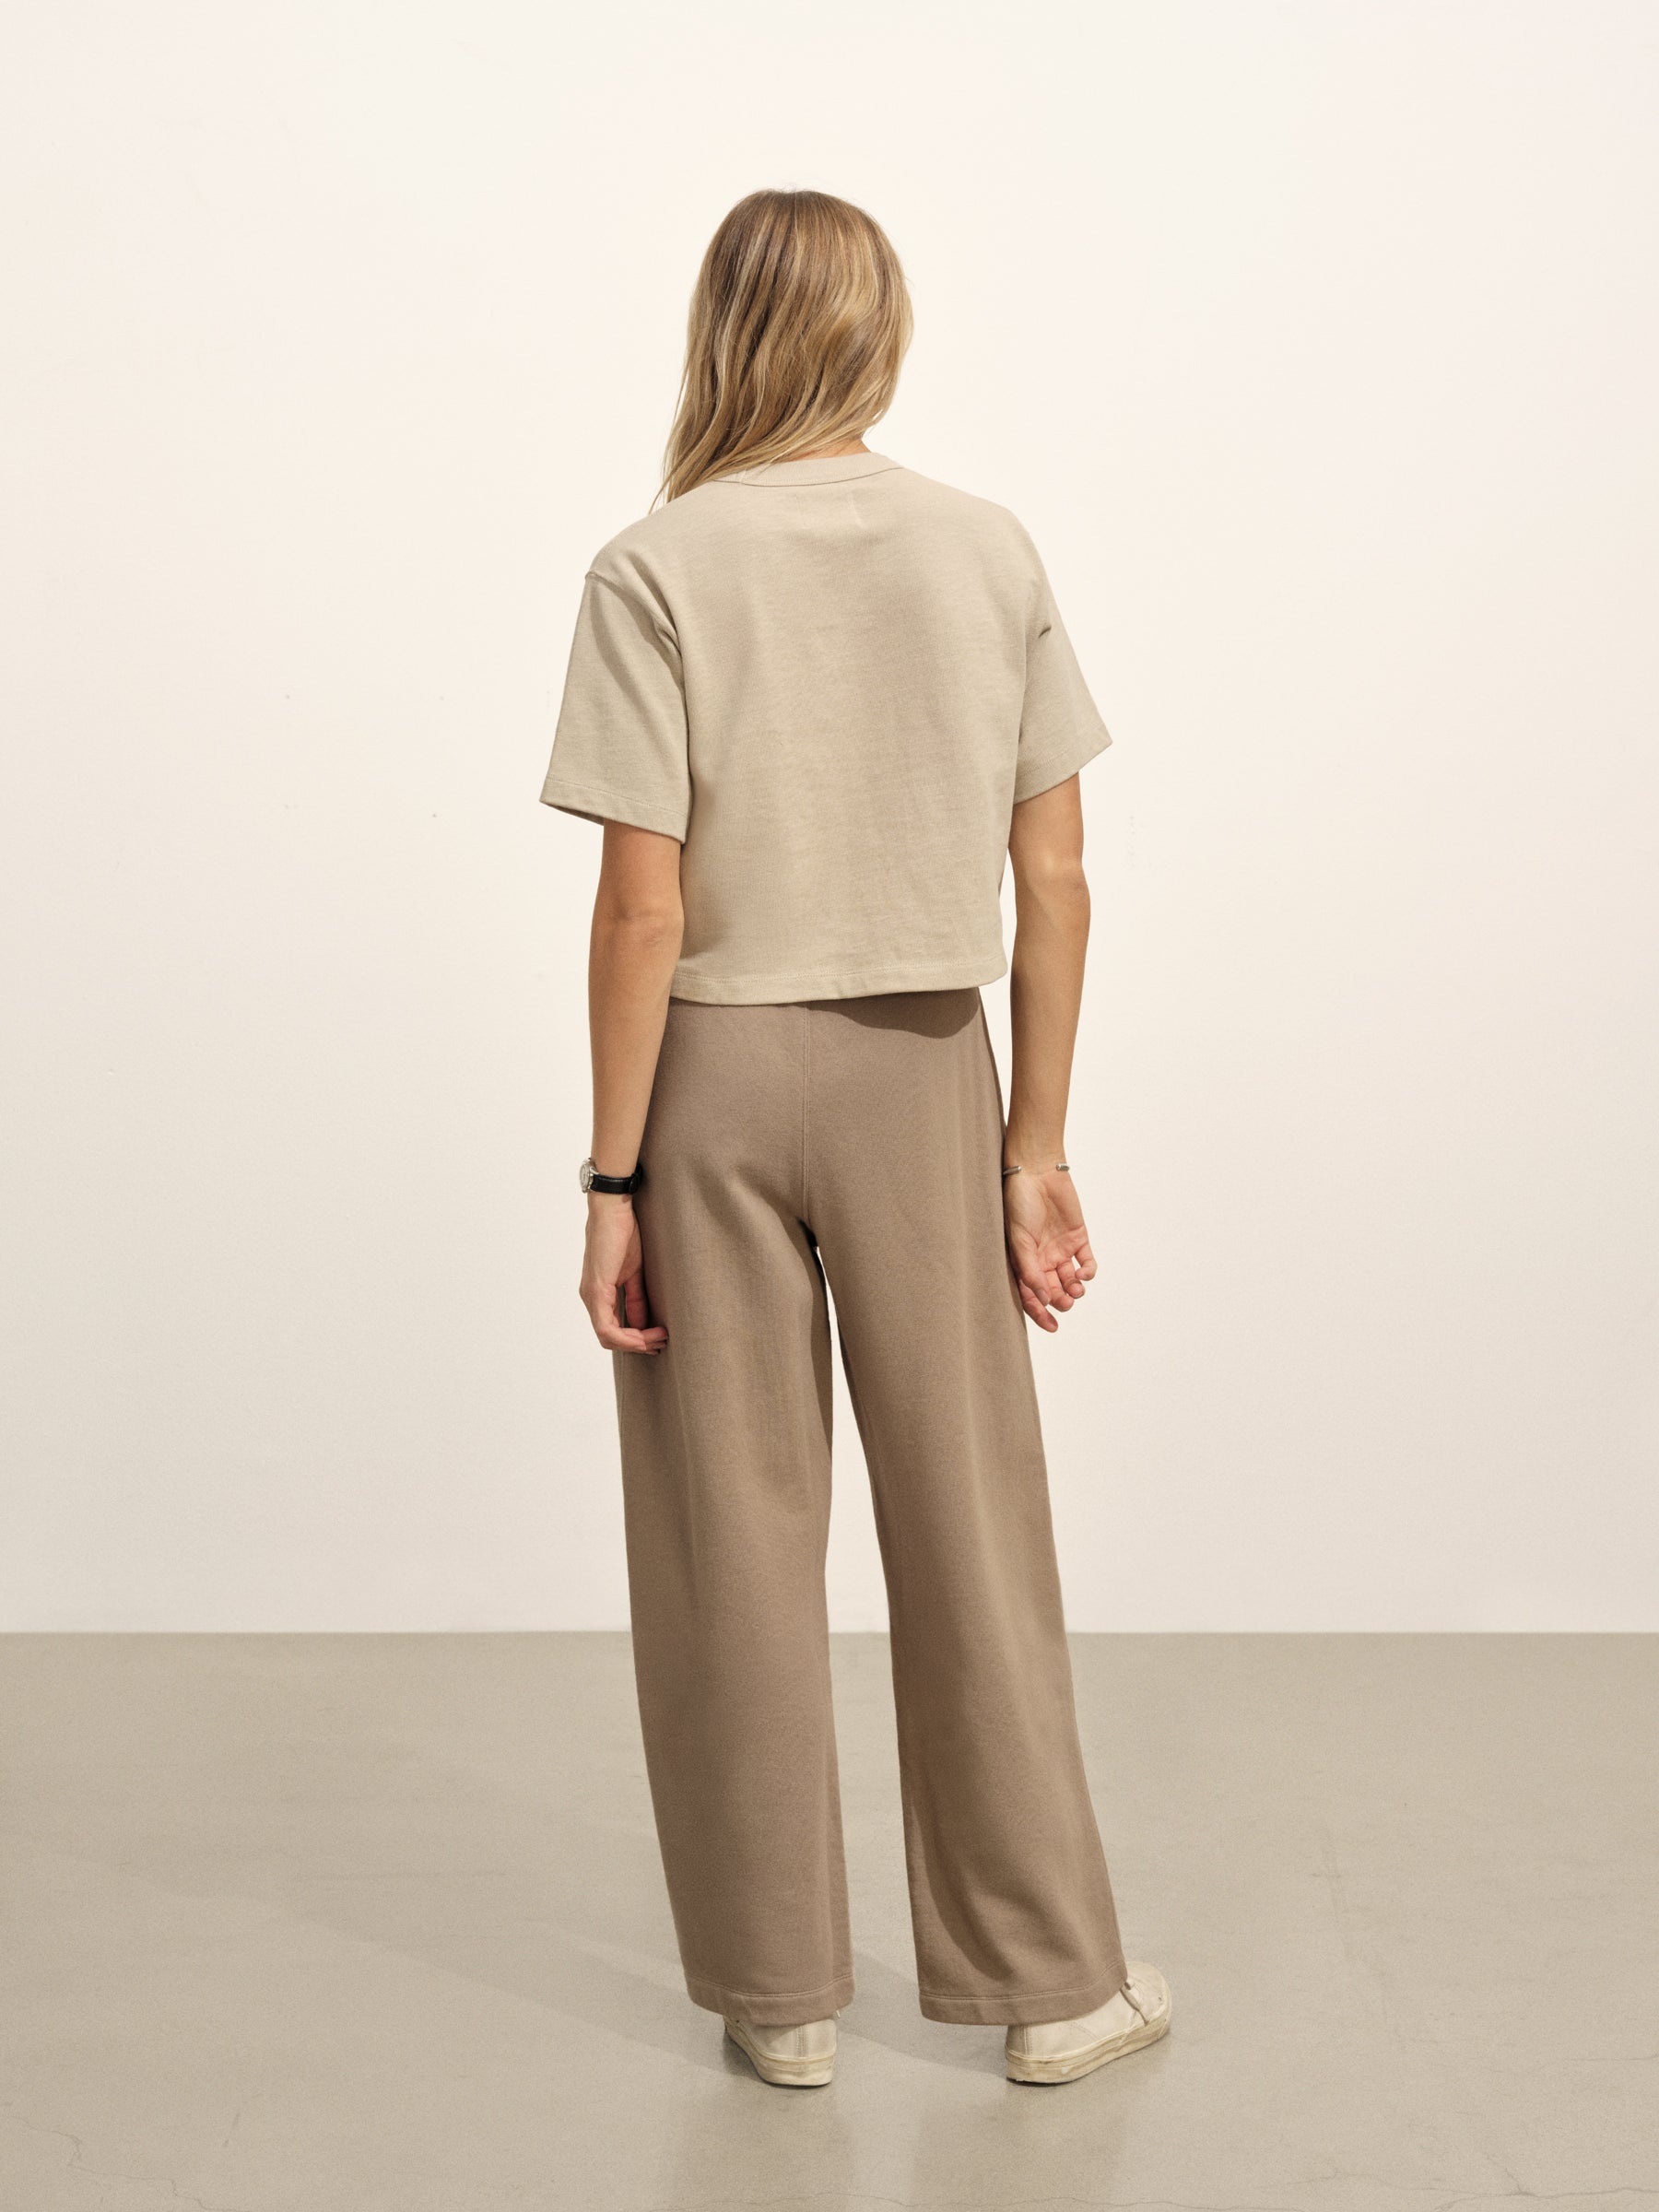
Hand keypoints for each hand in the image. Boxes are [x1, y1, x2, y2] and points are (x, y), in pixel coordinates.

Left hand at [579, 1197, 667, 1353]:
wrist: (613, 1209)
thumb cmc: (624, 1233)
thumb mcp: (634, 1272)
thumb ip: (636, 1298)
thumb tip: (643, 1323)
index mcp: (598, 1294)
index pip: (612, 1330)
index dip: (636, 1340)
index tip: (660, 1336)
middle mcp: (590, 1298)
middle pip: (609, 1339)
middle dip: (638, 1345)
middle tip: (662, 1341)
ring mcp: (590, 1296)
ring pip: (607, 1338)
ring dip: (636, 1343)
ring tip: (659, 1338)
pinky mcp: (595, 1290)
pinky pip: (606, 1328)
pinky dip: (628, 1336)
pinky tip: (648, 1332)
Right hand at [1003, 1168, 1096, 1331]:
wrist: (1036, 1172)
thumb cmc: (1019, 1203)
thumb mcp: (1019, 1240)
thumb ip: (1030, 1271)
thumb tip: (1043, 1301)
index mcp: (1023, 1261)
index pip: (1031, 1294)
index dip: (1041, 1313)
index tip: (1052, 1327)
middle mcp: (1041, 1258)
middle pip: (1053, 1290)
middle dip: (1061, 1300)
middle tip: (1066, 1301)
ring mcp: (1060, 1249)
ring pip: (1071, 1280)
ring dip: (1075, 1289)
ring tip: (1075, 1288)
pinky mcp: (1078, 1238)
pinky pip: (1086, 1262)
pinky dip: (1088, 1272)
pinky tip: (1084, 1273)